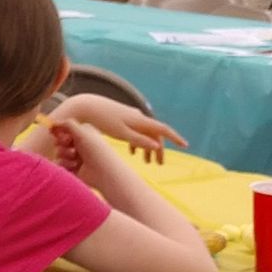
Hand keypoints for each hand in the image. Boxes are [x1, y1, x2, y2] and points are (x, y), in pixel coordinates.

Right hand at [38, 116, 95, 173]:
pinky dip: (65, 164)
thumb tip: (52, 124)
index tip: (54, 131)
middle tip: (69, 144)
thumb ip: (67, 124)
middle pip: (59, 141)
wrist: (103, 172)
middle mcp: (79, 145)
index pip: (65, 130)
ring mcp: (75, 158)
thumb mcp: (82, 132)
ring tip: (77, 159)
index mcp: (84, 133)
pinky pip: (59, 164)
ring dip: (65, 155)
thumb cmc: (95, 150)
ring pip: (58, 153)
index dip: (60, 131)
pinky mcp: (71, 169)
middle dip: (62, 143)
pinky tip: (74, 167)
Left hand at [55, 92, 184, 162]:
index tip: (185, 145)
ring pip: (144, 134)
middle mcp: (138, 117)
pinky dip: (137, 142)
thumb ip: (140, 141)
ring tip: (147, 162)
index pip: (163, 130)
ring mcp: (130, 117)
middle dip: (158, 149)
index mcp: (140, 121)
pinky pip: (135, 131)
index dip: (175, 138)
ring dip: (147, 148)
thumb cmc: (102, 122)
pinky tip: (133, 152)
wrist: (85, 107)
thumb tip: (158, 147)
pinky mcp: (122, 118)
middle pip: (154, 134)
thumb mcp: (121, 134)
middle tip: (159, 164)